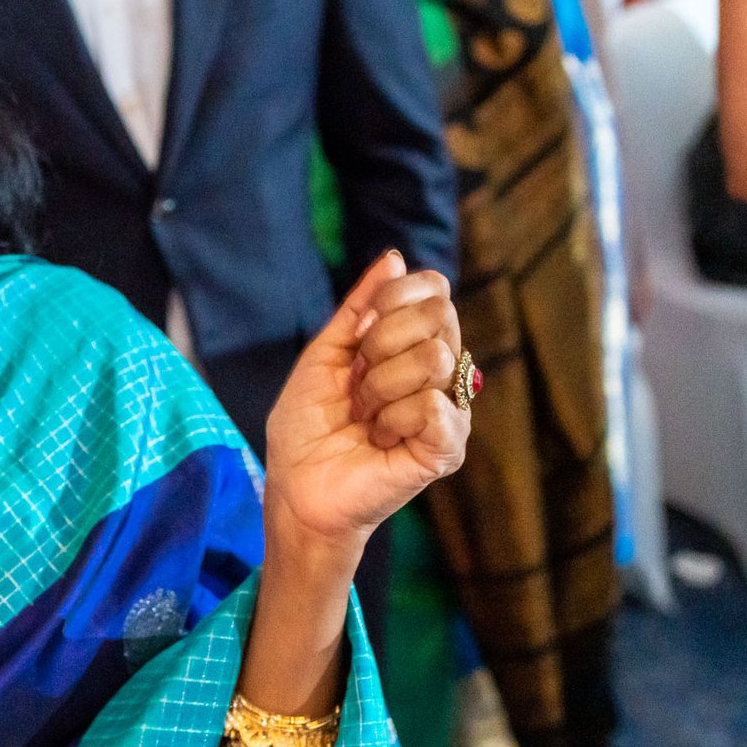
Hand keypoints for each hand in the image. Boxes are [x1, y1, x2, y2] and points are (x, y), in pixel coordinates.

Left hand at [263, 253, 469, 550]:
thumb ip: (359, 309)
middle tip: (358, 386)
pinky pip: (434, 405)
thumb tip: (394, 258)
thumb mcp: (324, 356)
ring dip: (379, 388)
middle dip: (379, 345)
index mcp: (415, 346)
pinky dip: (393, 419)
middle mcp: (442, 373)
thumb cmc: (307, 427)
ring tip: (365, 417)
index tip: (358, 337)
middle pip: (438, 315)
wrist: (297, 488)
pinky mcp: (448, 448)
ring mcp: (449, 410)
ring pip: (434, 357)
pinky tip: (381, 440)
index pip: (434, 291)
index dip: (393, 300)